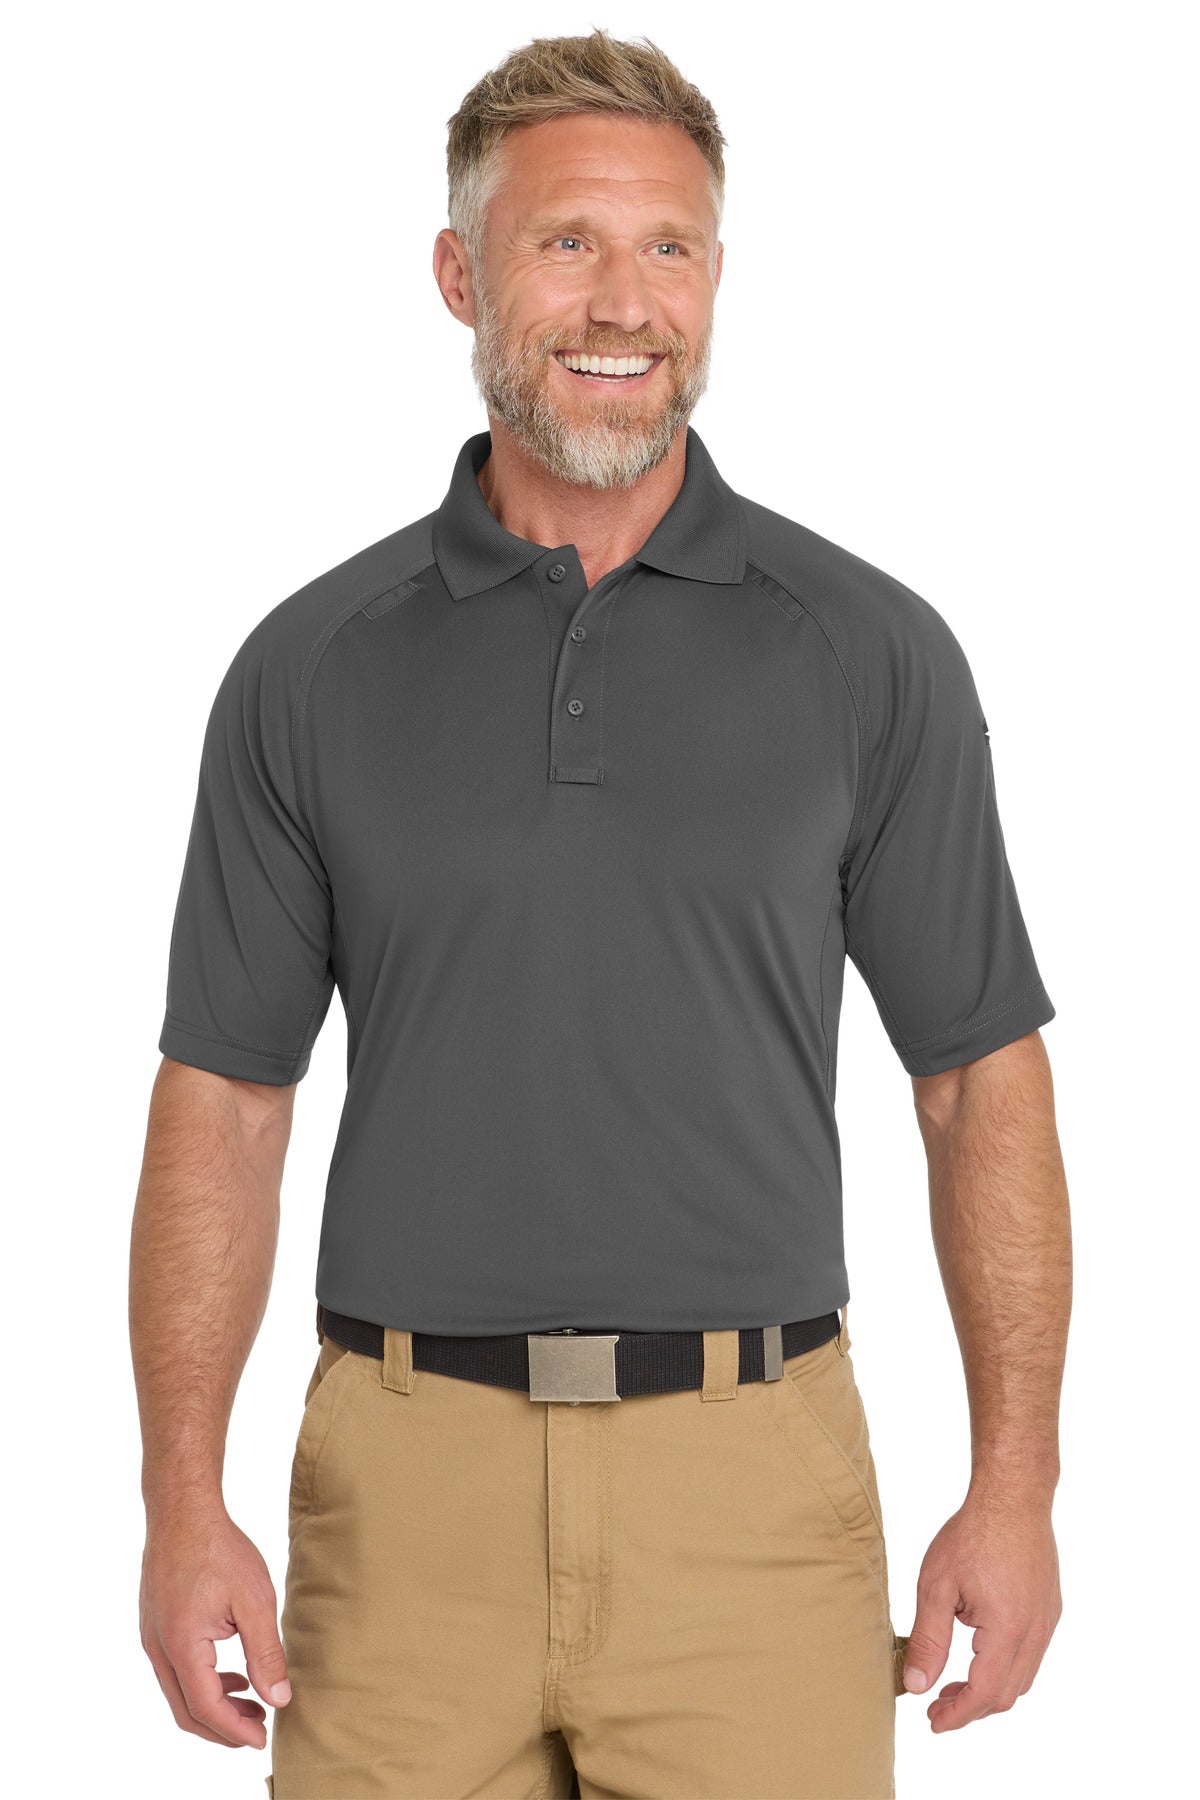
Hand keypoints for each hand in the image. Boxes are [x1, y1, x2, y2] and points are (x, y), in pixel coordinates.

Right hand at [139, 1504, 291, 1748]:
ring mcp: (152, 1637)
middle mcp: (158, 1649)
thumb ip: (265, 1653)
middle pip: (186, 1711)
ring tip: (252, 1701)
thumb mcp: (254, 1600)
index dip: (235, 1731)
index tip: (263, 1740)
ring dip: (213, 1705)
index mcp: (182, 1646)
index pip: (206, 1708)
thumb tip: (278, 1698)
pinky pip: (174, 1671)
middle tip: (259, 1729)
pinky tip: (231, 1672)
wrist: (182, 1511)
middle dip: (223, 1727)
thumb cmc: (218, 1549)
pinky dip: (202, 1683)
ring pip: (178, 1693)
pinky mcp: (154, 1625)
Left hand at [901, 1492, 1061, 1730]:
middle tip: (936, 1706)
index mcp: (1008, 1630)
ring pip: (1022, 1677)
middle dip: (971, 1707)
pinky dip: (1004, 1667)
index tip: (932, 1722)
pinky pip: (1031, 1654)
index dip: (958, 1714)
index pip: (986, 1693)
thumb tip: (917, 1686)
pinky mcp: (1049, 1608)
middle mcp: (1035, 1632)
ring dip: (989, 1689)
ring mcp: (1047, 1621)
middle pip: (1007, 1693)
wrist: (1013, 1497)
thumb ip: (928, 1639)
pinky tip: (978, 1653)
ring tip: (952, 1684)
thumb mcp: (937, 1585)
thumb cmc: (973, 1534)